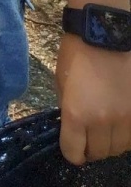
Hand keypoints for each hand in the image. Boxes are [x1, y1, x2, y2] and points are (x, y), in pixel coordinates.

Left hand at [55, 36, 130, 162]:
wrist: (106, 33)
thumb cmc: (78, 53)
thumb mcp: (61, 81)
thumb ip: (67, 108)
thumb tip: (73, 127)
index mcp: (75, 113)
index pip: (74, 152)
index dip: (72, 153)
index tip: (73, 147)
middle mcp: (101, 121)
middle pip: (98, 153)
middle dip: (91, 148)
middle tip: (89, 137)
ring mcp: (125, 118)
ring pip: (119, 148)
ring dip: (110, 143)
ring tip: (106, 129)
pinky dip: (126, 135)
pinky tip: (120, 123)